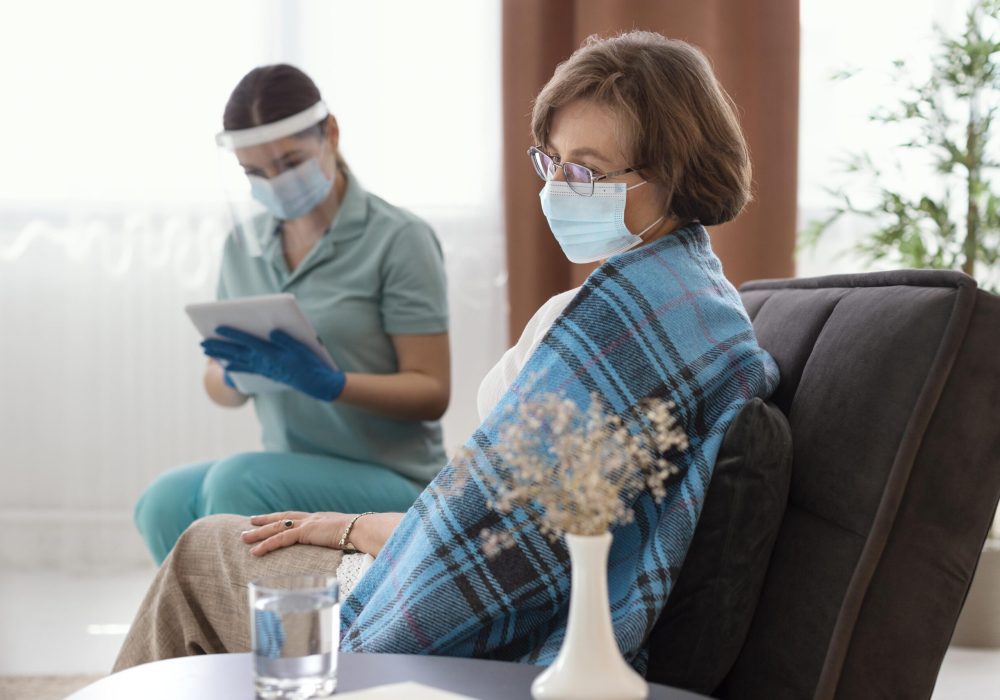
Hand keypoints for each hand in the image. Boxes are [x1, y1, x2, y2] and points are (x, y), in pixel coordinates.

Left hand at [201, 326, 345, 401]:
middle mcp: (264, 361)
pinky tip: (226, 365)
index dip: (233, 333)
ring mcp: (263, 368)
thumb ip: (285, 339)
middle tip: (202, 343)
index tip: (218, 327)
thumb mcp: (301, 348)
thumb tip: (272, 331)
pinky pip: (246, 369)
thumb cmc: (309, 362)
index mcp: (271, 353)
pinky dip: (234, 366)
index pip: (248, 341)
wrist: (315, 383)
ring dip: (221, 355)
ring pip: (238, 360)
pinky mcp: (266, 372)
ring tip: (207, 350)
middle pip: (237, 352)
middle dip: (219, 346)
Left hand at [242, 511, 403, 556]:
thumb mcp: (349, 538)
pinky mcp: (307, 532)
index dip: (282, 517)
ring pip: (277, 527)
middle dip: (265, 520)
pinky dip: (267, 544)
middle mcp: (313, 518)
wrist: (366, 530)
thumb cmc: (363, 536)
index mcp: (322, 519)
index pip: (297, 516)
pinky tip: (255, 551)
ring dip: (259, 532)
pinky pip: (281, 538)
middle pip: (283, 517)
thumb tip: (347, 551)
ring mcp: (309, 523)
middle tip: (249, 521)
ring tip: (244, 537)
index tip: (270, 518)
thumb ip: (342, 542)